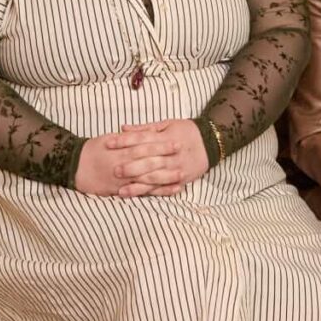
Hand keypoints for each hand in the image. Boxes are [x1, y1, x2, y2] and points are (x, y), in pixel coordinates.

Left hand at [94, 119, 210, 196]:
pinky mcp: (182, 180)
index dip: (124, 141)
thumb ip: (144, 128)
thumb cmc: (186, 130)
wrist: (212, 141)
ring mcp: (176, 169)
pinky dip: (151, 193)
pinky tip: (139, 196)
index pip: (142, 139)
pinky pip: (165, 188)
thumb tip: (122, 128)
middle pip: (148, 160)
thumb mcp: (166, 124)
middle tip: (113, 170)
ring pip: (155, 178)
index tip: (108, 143)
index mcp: (166, 138)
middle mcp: (171, 155)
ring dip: (138, 185)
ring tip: (121, 190)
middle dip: (130, 166)